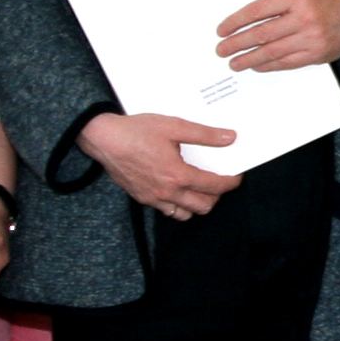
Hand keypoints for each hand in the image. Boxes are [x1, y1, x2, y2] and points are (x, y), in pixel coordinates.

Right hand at [81, 112, 243, 220]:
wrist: (103, 139)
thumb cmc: (136, 131)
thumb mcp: (174, 126)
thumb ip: (204, 135)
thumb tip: (229, 138)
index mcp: (178, 175)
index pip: (214, 186)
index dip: (230, 183)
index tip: (236, 177)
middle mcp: (167, 192)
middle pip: (203, 206)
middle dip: (216, 196)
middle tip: (219, 181)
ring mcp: (153, 198)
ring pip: (185, 214)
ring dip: (197, 204)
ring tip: (199, 188)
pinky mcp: (142, 198)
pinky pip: (167, 211)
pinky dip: (178, 206)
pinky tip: (178, 190)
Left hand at [214, 0, 339, 74]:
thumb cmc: (321, 0)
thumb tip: (246, 13)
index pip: (257, 10)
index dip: (236, 22)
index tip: (222, 30)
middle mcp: (302, 17)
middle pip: (261, 33)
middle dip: (237, 43)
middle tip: (222, 50)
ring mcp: (310, 38)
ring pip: (272, 52)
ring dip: (249, 59)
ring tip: (234, 63)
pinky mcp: (315, 55)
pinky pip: (286, 63)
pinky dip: (268, 65)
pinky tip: (256, 66)